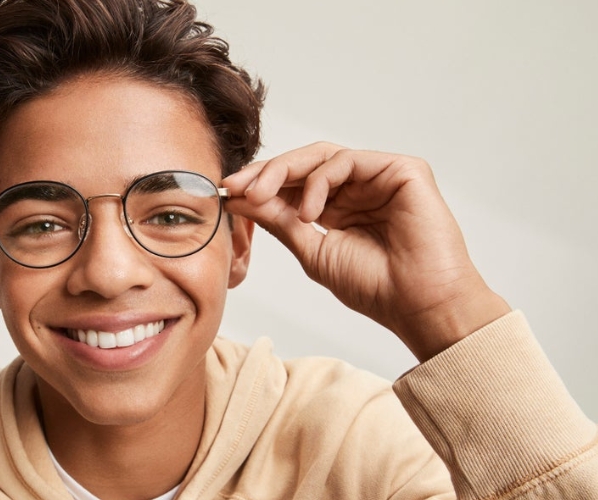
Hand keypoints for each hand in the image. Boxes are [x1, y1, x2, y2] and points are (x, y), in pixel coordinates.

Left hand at [222, 142, 509, 360]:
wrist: (419, 305)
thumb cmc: (375, 287)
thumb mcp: (311, 250)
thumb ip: (279, 220)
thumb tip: (240, 199)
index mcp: (339, 208)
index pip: (294, 183)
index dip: (259, 184)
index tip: (227, 192)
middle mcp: (359, 188)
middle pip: (304, 163)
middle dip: (265, 172)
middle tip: (236, 186)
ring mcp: (380, 176)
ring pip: (322, 155)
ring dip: (284, 173)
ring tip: (263, 197)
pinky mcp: (402, 169)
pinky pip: (348, 160)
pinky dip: (321, 181)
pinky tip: (310, 212)